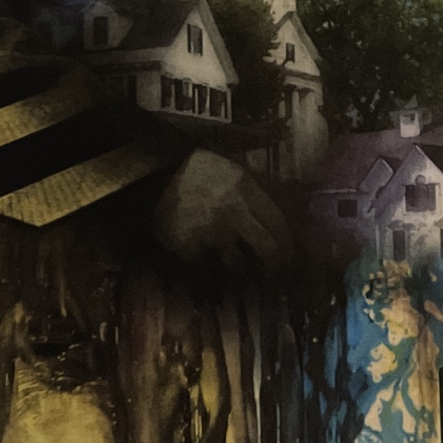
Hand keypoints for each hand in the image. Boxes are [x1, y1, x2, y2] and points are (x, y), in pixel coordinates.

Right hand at [152, 149, 292, 273]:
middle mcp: (233, 212)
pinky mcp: (188, 247)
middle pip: (266, 247)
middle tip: (272, 272)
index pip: (277, 222)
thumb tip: (277, 219)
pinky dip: (208, 269)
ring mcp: (210, 232)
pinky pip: (206, 268)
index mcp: (245, 188)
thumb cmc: (195, 169)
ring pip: (237, 263)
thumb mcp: (230, 170)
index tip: (289, 254)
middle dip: (273, 264)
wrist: (152, 174)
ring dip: (239, 268)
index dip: (287, 241)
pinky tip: (208, 266)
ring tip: (237, 268)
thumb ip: (253, 191)